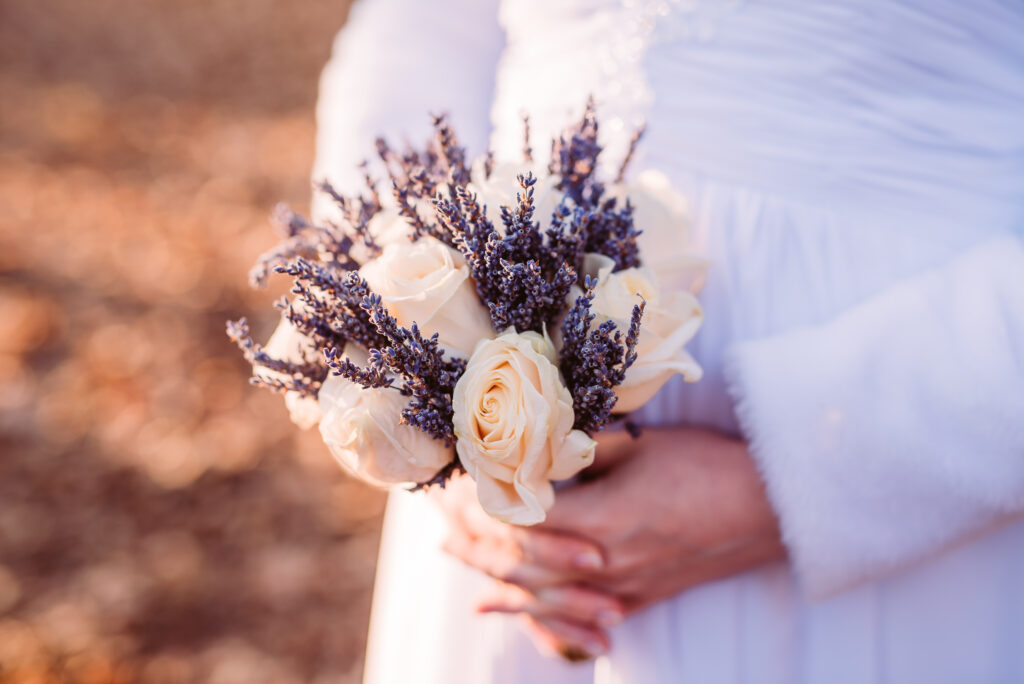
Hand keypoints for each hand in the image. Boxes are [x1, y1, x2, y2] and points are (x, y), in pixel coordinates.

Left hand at [438, 427, 785, 658]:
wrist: (771, 510)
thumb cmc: (709, 468)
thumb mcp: (642, 445)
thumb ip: (585, 450)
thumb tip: (540, 442)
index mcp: (598, 520)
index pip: (520, 518)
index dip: (485, 502)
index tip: (459, 484)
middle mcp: (601, 564)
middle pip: (520, 563)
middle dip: (477, 547)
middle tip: (440, 531)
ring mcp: (620, 589)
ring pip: (542, 594)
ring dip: (495, 579)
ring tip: (457, 561)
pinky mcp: (640, 598)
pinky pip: (575, 614)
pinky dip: (535, 612)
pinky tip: (507, 612)